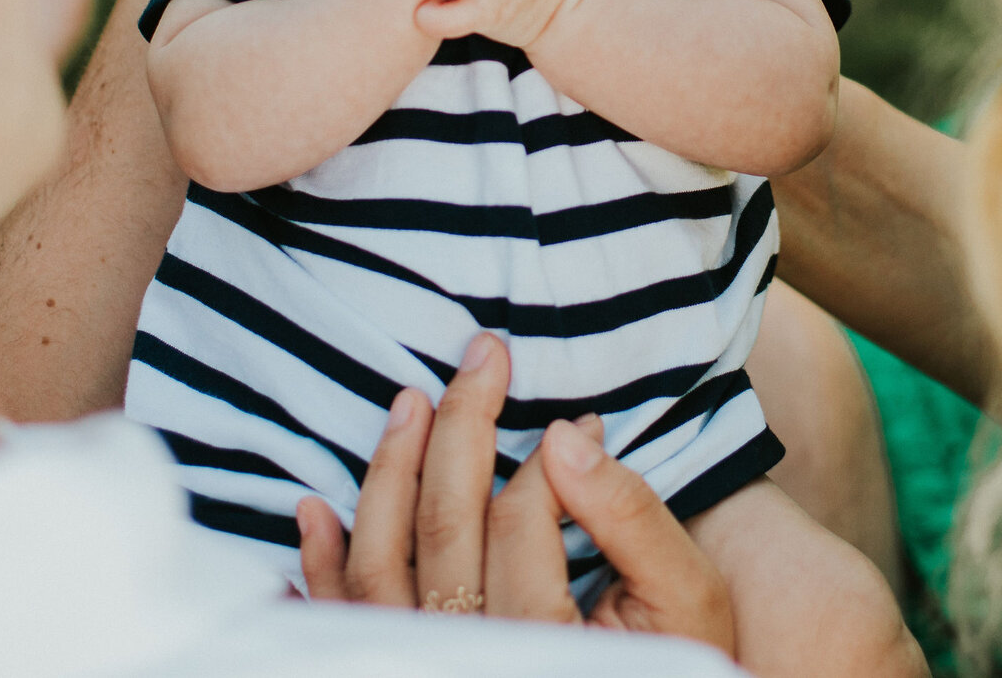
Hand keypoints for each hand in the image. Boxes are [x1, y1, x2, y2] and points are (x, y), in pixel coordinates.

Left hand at [299, 335, 734, 657]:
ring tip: (410, 403)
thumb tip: (569, 437)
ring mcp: (421, 666)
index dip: (550, 457)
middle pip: (443, 526)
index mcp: (546, 643)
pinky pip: (340, 616)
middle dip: (460, 426)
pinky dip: (318, 564)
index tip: (581, 419)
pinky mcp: (392, 670)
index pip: (521, 521)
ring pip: (379, 564)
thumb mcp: (684, 596)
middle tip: (481, 355)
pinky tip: (316, 509)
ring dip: (388, 473)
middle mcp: (472, 658)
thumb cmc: (675, 666)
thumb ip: (633, 517)